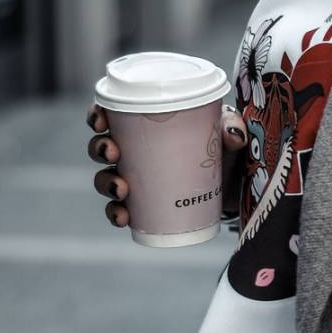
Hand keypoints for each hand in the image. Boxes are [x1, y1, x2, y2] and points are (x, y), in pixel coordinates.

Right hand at [86, 101, 247, 228]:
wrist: (234, 187)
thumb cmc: (222, 150)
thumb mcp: (227, 133)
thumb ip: (232, 127)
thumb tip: (232, 136)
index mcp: (145, 126)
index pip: (111, 115)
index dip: (97, 115)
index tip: (101, 120)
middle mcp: (134, 152)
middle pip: (101, 147)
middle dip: (99, 149)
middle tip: (112, 153)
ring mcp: (137, 180)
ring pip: (105, 179)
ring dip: (105, 183)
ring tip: (121, 189)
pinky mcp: (144, 206)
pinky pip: (120, 211)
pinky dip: (116, 214)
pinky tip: (122, 217)